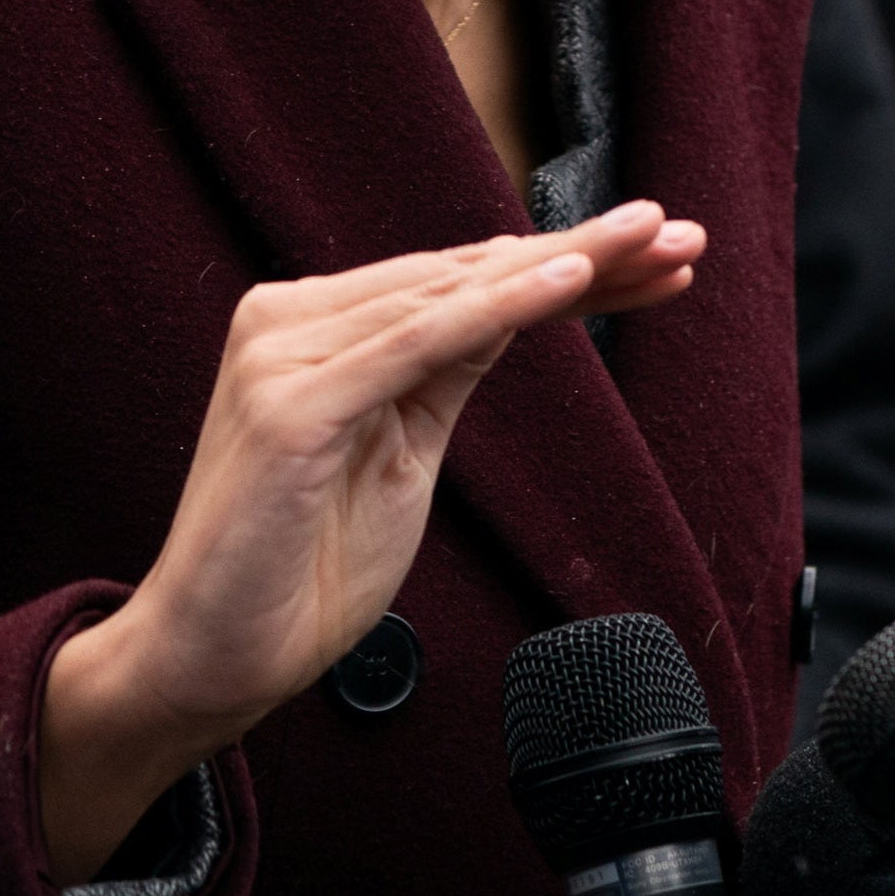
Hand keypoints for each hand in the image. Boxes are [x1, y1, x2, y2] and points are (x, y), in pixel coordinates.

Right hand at [37, 202, 701, 879]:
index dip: (567, 265)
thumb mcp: (403, 453)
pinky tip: (567, 278)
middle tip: (684, 233)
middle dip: (585, 256)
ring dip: (562, 265)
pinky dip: (497, 307)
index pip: (462, 283)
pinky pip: (416, 342)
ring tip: (653, 241)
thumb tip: (516, 298)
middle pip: (465, 275)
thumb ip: (447, 373)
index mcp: (315, 328)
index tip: (662, 255)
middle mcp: (291, 320)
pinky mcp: (289, 404)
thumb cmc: (299, 568)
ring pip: (452, 295)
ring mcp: (283, 354)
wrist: (210, 661)